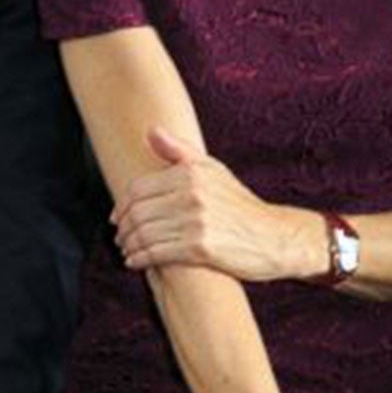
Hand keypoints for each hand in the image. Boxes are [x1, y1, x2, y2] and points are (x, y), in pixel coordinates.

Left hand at [113, 128, 321, 281]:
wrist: (274, 236)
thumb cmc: (241, 205)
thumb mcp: (214, 170)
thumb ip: (179, 151)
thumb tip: (152, 132)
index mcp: (191, 173)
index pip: (139, 188)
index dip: (122, 206)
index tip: (117, 217)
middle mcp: (191, 193)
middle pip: (138, 212)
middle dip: (123, 228)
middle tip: (120, 237)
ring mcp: (195, 221)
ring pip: (144, 234)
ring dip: (129, 245)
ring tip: (127, 250)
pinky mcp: (200, 247)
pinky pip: (157, 253)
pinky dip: (140, 259)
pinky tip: (136, 261)